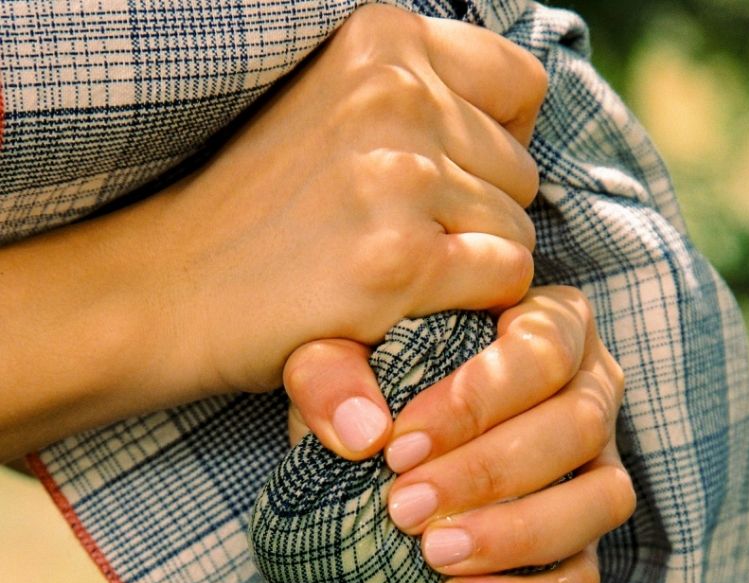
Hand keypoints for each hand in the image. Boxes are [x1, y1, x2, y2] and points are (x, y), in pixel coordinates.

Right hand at [0, 4, 545, 461]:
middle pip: (520, 170)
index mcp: (381, 42)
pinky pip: (503, 278)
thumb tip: (512, 121)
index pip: (520, 85)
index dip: (497, 146)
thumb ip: (411, 95)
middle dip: (480, 216)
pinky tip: (410, 308)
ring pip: (517, 230)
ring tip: (396, 278)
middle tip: (403, 244)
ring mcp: (398, 178)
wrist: (163, 289)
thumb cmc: (248, 213)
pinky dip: (472, 305)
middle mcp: (395, 95)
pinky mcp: (400, 260)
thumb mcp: (324, 107)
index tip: (448, 186)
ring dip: (474, 268)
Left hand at [287, 287, 634, 582]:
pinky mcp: (585, 542)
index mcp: (550, 324)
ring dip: (519, 533)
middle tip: (405, 508)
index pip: (542, 351)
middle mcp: (591, 391)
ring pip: (604, 500)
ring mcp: (598, 469)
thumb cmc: (372, 379)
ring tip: (435, 556)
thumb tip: (361, 431)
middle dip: (489, 474)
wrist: (380, 448)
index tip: (399, 447)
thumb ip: (331, 372)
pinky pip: (582, 578)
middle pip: (579, 426)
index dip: (475, 403)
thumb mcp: (338, 355)